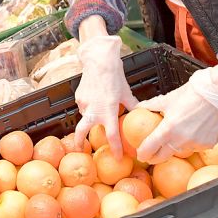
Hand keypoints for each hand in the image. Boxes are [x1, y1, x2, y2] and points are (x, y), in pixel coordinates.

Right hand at [73, 35, 137, 156]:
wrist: (99, 60)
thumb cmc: (115, 76)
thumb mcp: (127, 93)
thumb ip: (132, 106)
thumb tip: (139, 114)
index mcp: (108, 111)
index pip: (112, 135)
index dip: (115, 148)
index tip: (117, 157)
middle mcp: (93, 109)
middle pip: (82, 131)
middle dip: (80, 142)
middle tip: (81, 150)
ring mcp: (84, 103)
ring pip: (85, 116)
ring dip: (89, 119)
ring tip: (95, 115)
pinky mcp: (78, 97)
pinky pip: (84, 106)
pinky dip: (89, 107)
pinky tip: (94, 99)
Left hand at [135, 68, 217, 163]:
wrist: (216, 94)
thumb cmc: (191, 94)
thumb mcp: (166, 99)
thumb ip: (150, 105)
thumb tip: (138, 108)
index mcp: (168, 128)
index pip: (150, 147)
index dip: (143, 153)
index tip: (140, 155)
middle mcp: (181, 139)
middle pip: (163, 157)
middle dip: (155, 158)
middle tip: (151, 156)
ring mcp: (195, 144)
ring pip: (180, 151)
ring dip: (175, 147)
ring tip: (175, 137)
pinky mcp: (207, 144)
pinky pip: (195, 147)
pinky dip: (191, 142)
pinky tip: (192, 132)